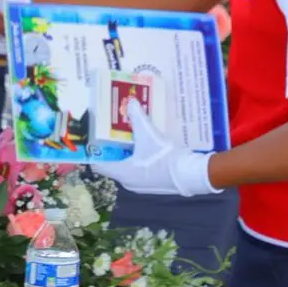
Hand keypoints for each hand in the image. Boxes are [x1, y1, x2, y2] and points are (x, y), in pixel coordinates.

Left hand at [91, 100, 217, 196]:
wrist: (192, 174)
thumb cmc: (165, 157)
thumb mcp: (149, 134)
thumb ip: (137, 118)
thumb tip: (130, 102)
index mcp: (122, 172)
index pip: (98, 164)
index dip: (96, 150)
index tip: (97, 135)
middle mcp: (128, 181)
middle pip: (114, 162)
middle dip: (114, 146)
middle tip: (116, 129)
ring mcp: (141, 184)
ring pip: (128, 165)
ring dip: (129, 150)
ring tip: (133, 133)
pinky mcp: (153, 183)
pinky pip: (140, 168)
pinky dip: (140, 156)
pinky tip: (147, 143)